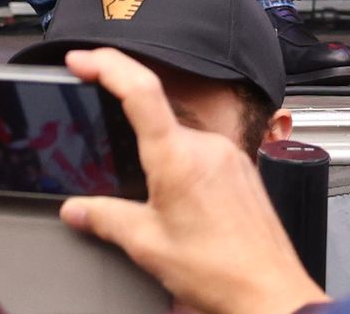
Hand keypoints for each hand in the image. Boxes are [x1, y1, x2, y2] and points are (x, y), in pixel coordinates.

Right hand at [56, 48, 328, 313]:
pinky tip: (186, 206)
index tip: (82, 59)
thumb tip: (77, 209)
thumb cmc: (221, 273)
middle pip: (156, 116)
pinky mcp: (244, 170)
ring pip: (180, 139)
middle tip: (118, 170)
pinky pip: (204, 154)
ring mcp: (229, 157)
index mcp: (178, 157)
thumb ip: (104, 219)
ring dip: (161, 159)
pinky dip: (185, 169)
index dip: (105, 65)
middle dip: (130, 137)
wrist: (272, 295)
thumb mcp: (148, 246)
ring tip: (159, 204)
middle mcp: (207, 147)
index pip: (139, 88)